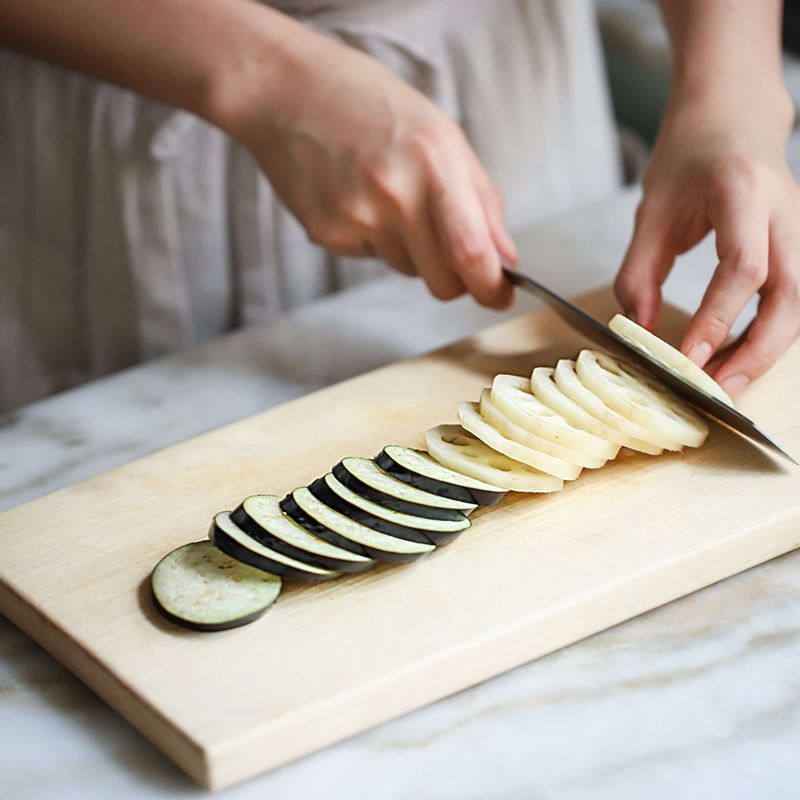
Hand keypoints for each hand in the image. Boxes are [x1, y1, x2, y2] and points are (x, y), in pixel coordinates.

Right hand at [224, 23, 516, 307]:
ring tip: (388, 196)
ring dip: (412, 249)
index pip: (472, 252)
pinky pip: (372, 257)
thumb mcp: (442, 134)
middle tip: (451, 253)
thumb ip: (482, 199)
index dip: (492, 288)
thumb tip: (505, 258)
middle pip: (442, 283)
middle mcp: (395, 195)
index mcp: (434, 162)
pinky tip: (357, 196)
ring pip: (408, 270)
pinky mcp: (327, 234)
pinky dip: (375, 238)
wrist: (286, 90)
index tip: (500, 296)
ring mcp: (357, 218)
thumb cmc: (371, 104)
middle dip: (456, 280)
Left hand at [614, 91, 798, 394]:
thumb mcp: (652, 210)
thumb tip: (636, 330)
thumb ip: (640, 273)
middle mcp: (785, 210)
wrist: (733, 113)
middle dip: (756, 351)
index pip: (742, 268)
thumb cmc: (690, 154)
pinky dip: (768, 332)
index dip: (716, 320)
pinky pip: (793, 298)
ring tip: (725, 384)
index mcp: (743, 192)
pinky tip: (737, 356)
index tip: (687, 359)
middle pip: (791, 295)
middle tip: (718, 390)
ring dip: (766, 349)